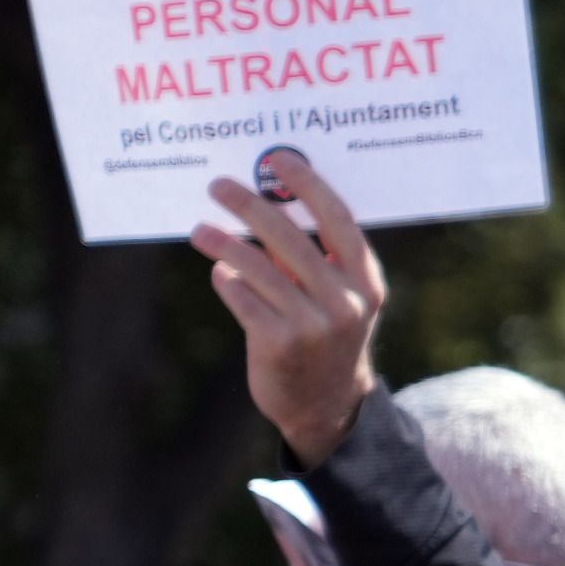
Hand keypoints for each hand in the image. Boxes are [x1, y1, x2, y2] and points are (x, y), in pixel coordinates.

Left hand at [192, 170, 385, 464]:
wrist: (327, 405)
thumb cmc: (325, 335)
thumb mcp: (337, 297)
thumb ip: (313, 257)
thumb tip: (266, 203)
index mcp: (365, 280)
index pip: (338, 220)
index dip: (308, 186)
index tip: (277, 161)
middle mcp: (346, 301)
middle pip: (291, 238)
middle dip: (251, 206)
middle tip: (219, 186)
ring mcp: (314, 324)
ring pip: (258, 267)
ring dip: (224, 243)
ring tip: (200, 230)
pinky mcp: (280, 344)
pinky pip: (242, 298)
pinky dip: (228, 283)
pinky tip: (222, 276)